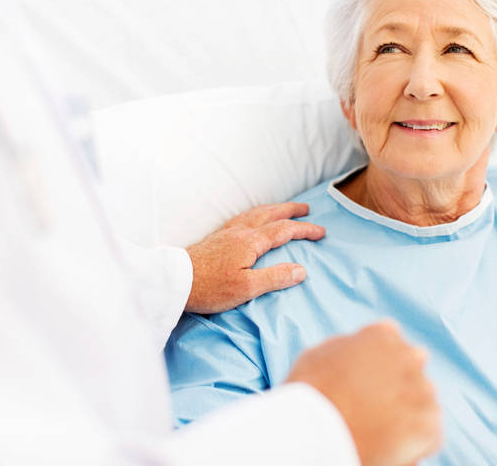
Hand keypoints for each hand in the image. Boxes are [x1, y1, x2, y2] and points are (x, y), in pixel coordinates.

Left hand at [184, 202, 324, 313]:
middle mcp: (239, 232)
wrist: (174, 281)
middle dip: (290, 210)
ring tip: (282, 209)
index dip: (304, 230)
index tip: (321, 231)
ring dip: (272, 209)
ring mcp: (226, 233)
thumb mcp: (246, 288)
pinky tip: (251, 219)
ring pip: (255, 213)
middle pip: (270, 214)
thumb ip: (275, 278)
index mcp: (250, 242)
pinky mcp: (215, 238)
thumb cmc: (210, 287)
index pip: (284, 231)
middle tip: (306, 208)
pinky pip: (241, 218)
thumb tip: (301, 270)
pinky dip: (255, 213)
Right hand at [286, 321, 441, 465]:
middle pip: (411, 368)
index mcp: (383, 335)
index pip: (390, 340)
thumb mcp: (319, 354)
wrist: (317, 432)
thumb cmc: (309, 394)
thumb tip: (356, 351)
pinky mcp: (430, 426)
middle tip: (373, 407)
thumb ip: (347, 348)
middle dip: (398, 384)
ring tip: (377, 431)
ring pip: (422, 401)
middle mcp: (410, 357)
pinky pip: (428, 435)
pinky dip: (413, 443)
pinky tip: (387, 447)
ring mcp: (423, 391)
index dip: (377, 363)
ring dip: (407, 412)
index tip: (366, 380)